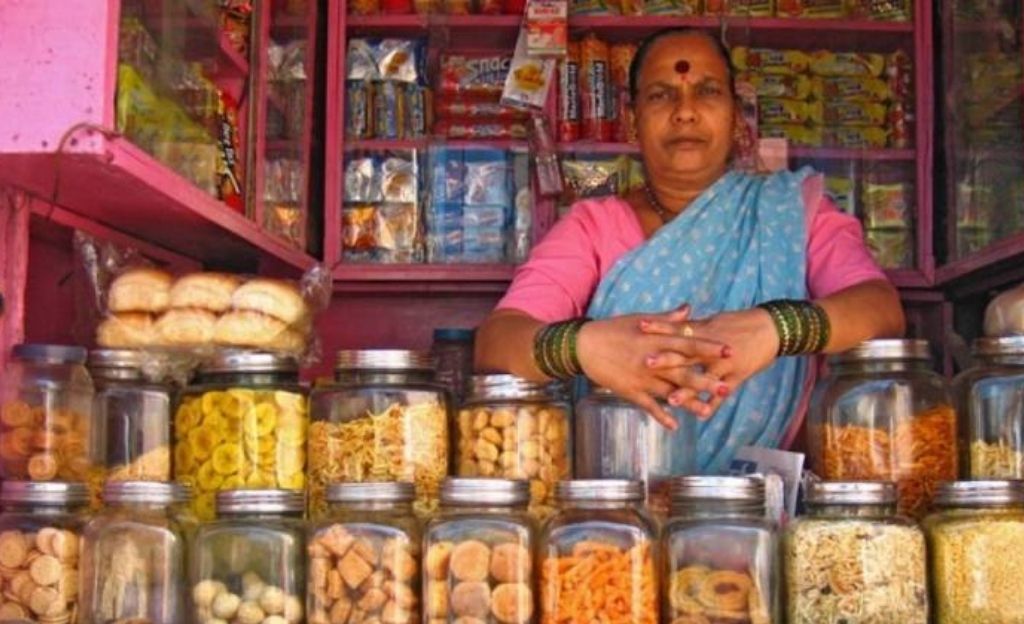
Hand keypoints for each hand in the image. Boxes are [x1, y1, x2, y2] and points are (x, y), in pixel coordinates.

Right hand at [576, 308, 731, 429]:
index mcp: (657, 339)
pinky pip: (648, 406)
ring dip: (689, 403)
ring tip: (708, 412)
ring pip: (669, 392)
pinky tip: (675, 425)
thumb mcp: (641, 319)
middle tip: (727, 388)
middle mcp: (652, 360)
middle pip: (684, 371)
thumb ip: (668, 318)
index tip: (730, 351)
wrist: (583, 345)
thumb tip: (690, 309)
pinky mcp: (629, 390)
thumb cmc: (613, 328)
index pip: (689, 343)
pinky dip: (661, 415)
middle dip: (706, 380)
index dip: (710, 348)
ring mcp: (641, 377)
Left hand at [640, 307, 778, 418]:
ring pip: (703, 378)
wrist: (772, 328)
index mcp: (705, 331)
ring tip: (670, 401)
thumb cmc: (740, 323)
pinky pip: (723, 393)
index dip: (659, 327)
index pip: (678, 328)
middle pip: (686, 354)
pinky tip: (701, 416)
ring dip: (687, 391)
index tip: (639, 326)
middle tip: (645, 363)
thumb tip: (675, 320)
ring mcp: (725, 364)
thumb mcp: (715, 321)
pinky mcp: (737, 376)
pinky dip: (712, 404)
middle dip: (666, 360)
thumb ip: (693, 325)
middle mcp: (712, 348)